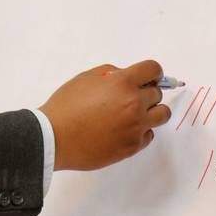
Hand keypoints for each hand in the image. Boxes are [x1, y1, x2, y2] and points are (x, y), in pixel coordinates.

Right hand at [39, 59, 171, 170]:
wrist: (54, 138)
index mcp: (123, 83)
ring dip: (152, 112)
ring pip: (162, 115)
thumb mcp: (85, 78)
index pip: (154, 69)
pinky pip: (149, 135)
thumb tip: (126, 76)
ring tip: (134, 115)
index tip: (148, 78)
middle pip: (157, 93)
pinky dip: (140, 131)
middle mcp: (134, 103)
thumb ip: (110, 74)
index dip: (152, 73)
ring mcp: (135, 127)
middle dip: (145, 93)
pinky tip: (123, 131)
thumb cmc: (65, 106)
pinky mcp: (133, 146)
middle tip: (128, 99)